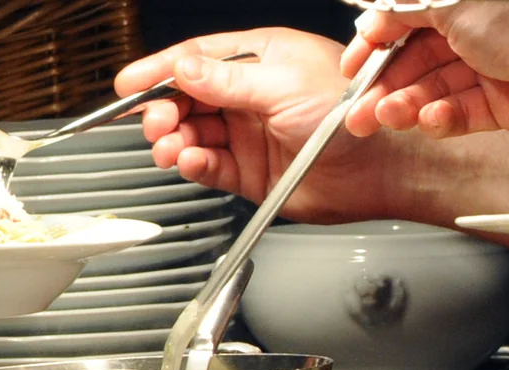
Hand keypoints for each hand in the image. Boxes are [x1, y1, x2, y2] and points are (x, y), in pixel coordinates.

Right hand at [114, 27, 406, 223]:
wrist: (379, 168)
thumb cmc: (352, 115)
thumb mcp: (283, 84)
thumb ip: (227, 80)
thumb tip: (183, 69)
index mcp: (262, 59)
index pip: (198, 58)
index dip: (160, 70)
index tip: (129, 83)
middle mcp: (252, 94)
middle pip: (188, 98)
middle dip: (164, 109)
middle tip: (154, 122)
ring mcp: (250, 133)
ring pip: (194, 133)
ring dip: (174, 140)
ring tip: (169, 146)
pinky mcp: (251, 171)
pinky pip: (210, 165)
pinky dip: (194, 164)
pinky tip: (191, 160)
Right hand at [341, 0, 508, 146]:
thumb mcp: (464, 9)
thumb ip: (415, 10)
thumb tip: (379, 11)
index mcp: (463, 5)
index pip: (403, 23)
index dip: (373, 45)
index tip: (350, 68)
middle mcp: (476, 36)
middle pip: (415, 62)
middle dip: (383, 86)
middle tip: (360, 113)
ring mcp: (492, 73)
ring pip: (433, 92)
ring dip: (408, 106)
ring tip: (390, 119)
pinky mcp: (507, 108)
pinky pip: (461, 117)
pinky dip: (442, 121)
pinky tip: (433, 121)